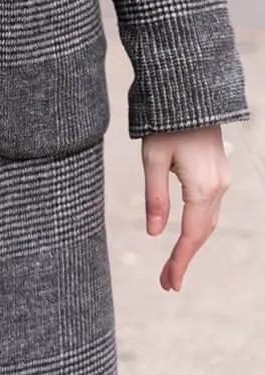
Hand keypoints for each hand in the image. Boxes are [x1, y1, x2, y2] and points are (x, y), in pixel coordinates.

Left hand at [141, 125, 229, 290]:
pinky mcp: (218, 170)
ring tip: (173, 263)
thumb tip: (155, 234)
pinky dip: (199, 225)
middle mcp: (218, 186)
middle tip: (167, 282)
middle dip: (185, 258)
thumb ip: (155, 197)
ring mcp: (221, 178)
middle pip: (203, 232)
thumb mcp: (152, 158)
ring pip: (209, 220)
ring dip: (193, 243)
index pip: (192, 236)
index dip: (179, 262)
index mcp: (203, 186)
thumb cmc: (166, 121)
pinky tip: (186, 232)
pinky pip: (210, 206)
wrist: (189, 90)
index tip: (168, 284)